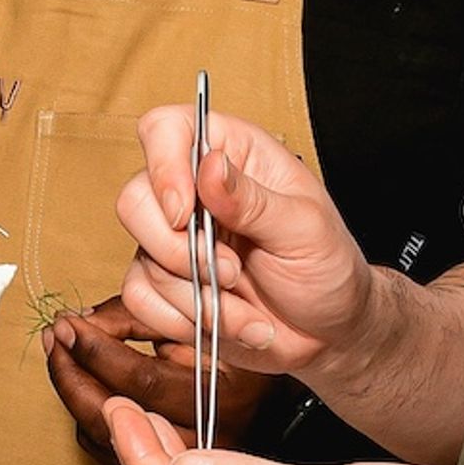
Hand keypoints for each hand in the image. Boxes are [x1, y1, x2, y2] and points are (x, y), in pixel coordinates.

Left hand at [41, 300, 274, 461]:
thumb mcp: (210, 319)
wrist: (288, 403)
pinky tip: (83, 388)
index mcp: (223, 397)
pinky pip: (113, 455)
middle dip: (70, 376)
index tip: (68, 324)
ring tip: (61, 357)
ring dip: (73, 396)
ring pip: (106, 442)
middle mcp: (207, 440)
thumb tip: (86, 323)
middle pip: (112, 420)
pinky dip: (89, 420)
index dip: (94, 350)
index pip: (140, 380)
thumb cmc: (252, 353)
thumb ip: (147, 317)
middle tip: (54, 341)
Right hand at [111, 106, 377, 383]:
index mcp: (232, 156)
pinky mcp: (165, 286)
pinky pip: (139, 299)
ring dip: (195, 299)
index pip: (166, 130)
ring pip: (142, 259)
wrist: (328, 334)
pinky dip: (179, 321)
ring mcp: (174, 240)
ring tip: (247, 314)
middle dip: (177, 251)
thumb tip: (208, 166)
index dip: (162, 165)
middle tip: (230, 273)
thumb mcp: (305, 229)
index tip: (184, 212)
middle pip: (135, 200)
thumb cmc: (327, 268)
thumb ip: (253, 200)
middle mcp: (194, 192)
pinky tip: (223, 326)